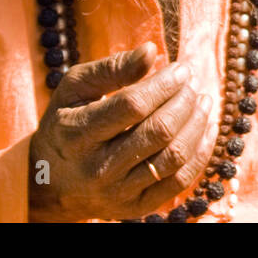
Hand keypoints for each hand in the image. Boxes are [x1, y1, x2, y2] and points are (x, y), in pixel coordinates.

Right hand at [27, 43, 215, 221]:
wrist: (49, 183)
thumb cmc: (67, 122)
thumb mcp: (75, 89)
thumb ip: (112, 68)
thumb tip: (152, 50)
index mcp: (77, 133)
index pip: (132, 105)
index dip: (164, 84)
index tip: (182, 68)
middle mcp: (97, 168)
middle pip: (158, 131)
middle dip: (185, 101)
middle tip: (193, 83)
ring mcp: (117, 192)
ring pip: (173, 157)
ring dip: (197, 124)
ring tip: (204, 100)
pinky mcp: (135, 208)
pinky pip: (179, 182)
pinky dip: (201, 153)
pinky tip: (207, 128)